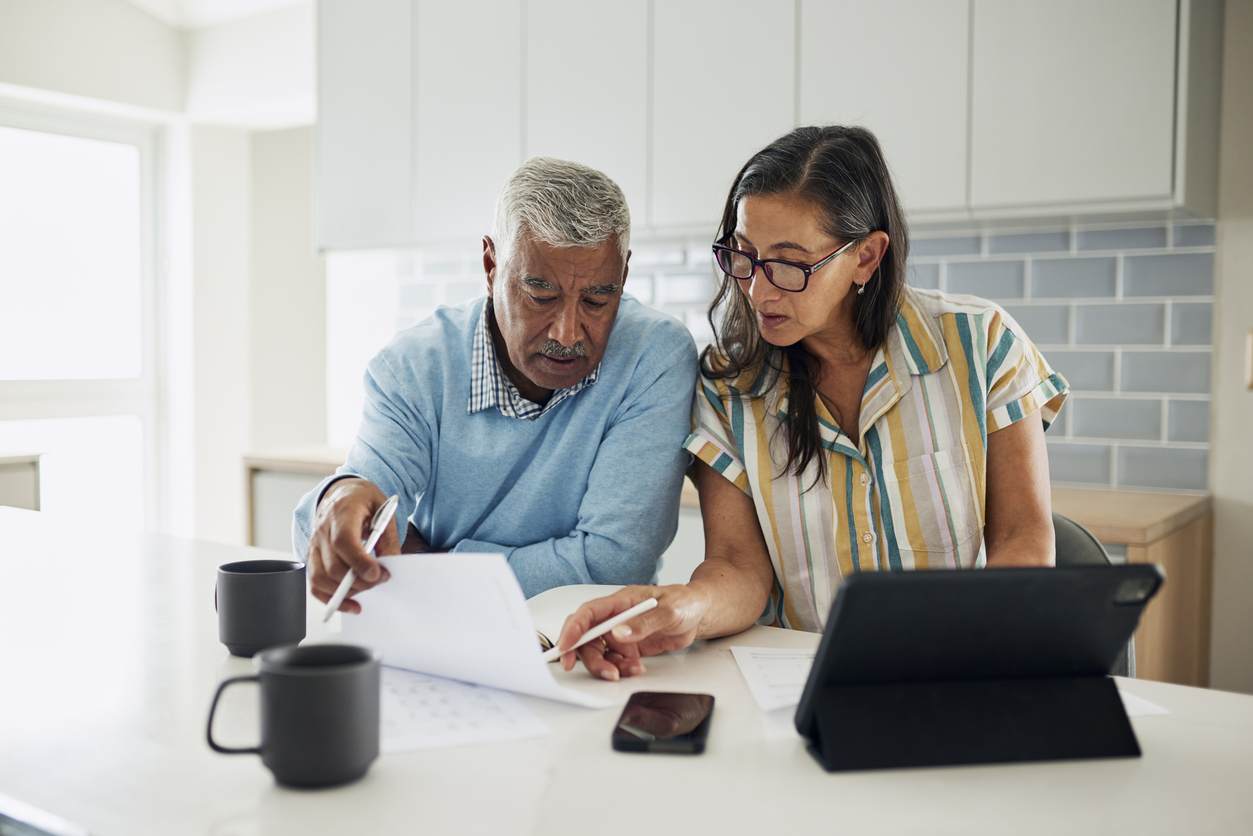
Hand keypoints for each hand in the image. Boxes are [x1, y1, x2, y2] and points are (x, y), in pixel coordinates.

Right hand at [306, 478, 398, 613]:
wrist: (342, 494)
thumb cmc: (363, 501)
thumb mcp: (383, 511)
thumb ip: (387, 538)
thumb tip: (391, 565)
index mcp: (342, 512)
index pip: (343, 541)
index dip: (359, 561)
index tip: (377, 574)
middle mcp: (322, 530)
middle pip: (333, 564)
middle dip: (358, 580)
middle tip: (381, 580)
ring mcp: (314, 544)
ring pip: (320, 577)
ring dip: (345, 592)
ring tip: (368, 591)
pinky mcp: (312, 557)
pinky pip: (314, 583)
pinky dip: (330, 598)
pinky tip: (349, 603)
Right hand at [554, 584, 710, 680]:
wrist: (698, 614)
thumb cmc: (684, 602)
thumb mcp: (669, 610)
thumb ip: (643, 622)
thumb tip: (618, 633)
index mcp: (620, 601)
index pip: (588, 613)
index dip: (573, 629)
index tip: (565, 647)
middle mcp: (615, 617)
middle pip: (588, 639)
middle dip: (590, 658)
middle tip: (605, 672)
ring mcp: (620, 633)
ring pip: (600, 654)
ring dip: (609, 666)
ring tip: (632, 669)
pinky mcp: (628, 647)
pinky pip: (615, 662)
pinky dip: (622, 669)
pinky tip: (637, 667)